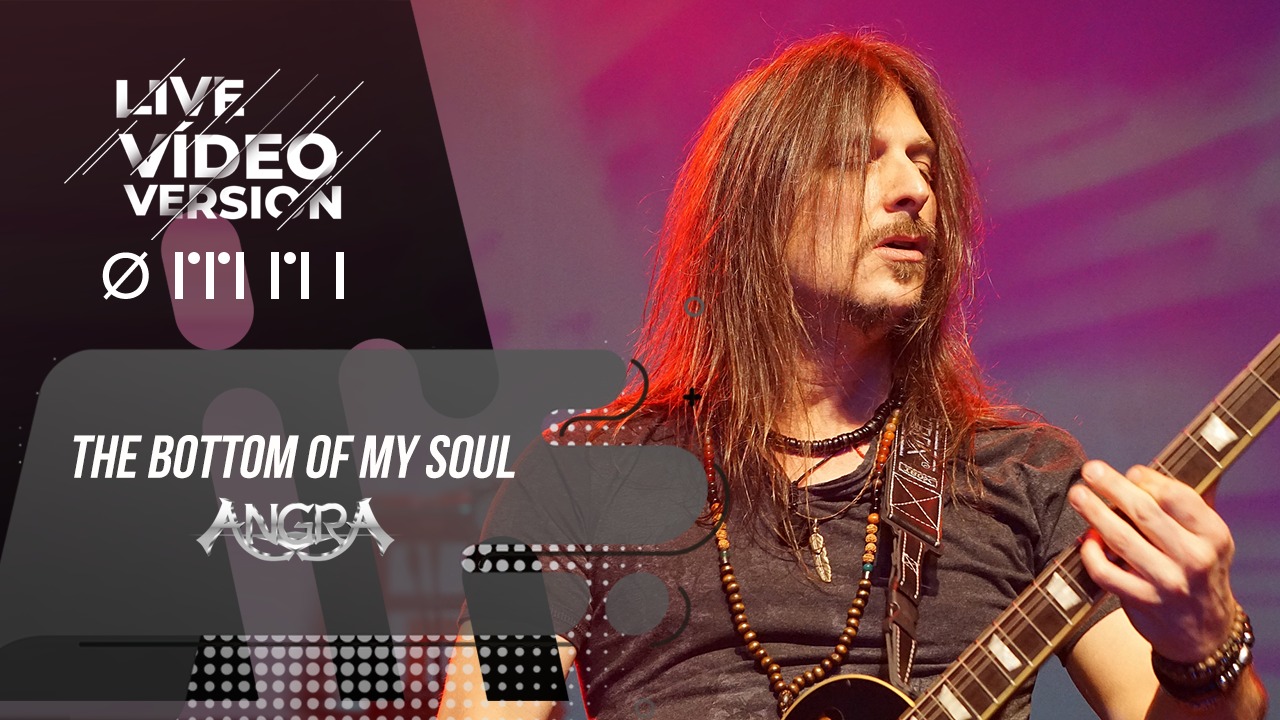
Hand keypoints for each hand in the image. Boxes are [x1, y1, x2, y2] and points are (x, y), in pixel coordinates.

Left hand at [1067, 460, 1236, 662]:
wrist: (1205, 633)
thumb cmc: (1199, 573)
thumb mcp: (1209, 540)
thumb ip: (1188, 506)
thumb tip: (1155, 469)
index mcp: (1213, 535)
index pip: (1178, 498)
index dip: (1150, 480)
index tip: (1130, 472)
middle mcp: (1194, 558)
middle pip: (1144, 513)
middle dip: (1112, 487)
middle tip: (1090, 470)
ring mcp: (1167, 582)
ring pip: (1121, 539)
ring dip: (1094, 513)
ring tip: (1078, 496)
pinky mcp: (1143, 601)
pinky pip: (1106, 571)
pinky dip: (1090, 553)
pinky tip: (1086, 540)